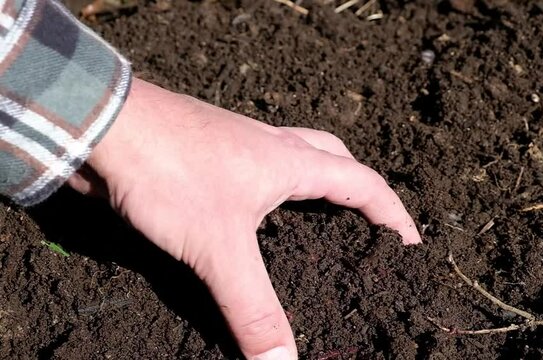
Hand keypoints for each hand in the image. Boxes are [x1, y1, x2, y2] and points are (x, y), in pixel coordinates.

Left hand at [68, 78, 419, 358]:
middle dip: (358, 193)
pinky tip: (255, 223)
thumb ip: (252, 307)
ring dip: (314, 188)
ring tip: (318, 225)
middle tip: (364, 227)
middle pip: (335, 160)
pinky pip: (257, 173)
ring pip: (295, 160)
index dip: (393, 216)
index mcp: (292, 162)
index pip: (365, 185)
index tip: (410, 247)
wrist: (104, 127)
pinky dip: (271, 194)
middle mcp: (272, 149)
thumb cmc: (170, 171)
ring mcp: (239, 149)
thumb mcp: (218, 247)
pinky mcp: (210, 156)